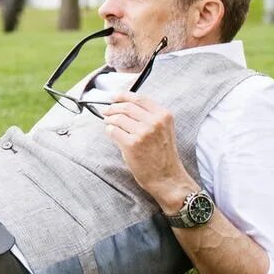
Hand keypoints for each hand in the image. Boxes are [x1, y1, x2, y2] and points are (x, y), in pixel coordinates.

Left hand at [100, 94, 194, 210]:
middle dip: (112, 108)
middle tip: (106, 111)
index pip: (139, 99)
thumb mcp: (163, 130)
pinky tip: (112, 135)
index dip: (123, 95)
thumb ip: (149, 116)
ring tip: (108, 124)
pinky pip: (112, 131)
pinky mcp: (132, 144)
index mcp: (164, 115)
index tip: (114, 97)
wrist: (167, 177)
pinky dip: (109, 131)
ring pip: (117, 118)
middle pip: (126, 107)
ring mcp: (143, 133)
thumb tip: (124, 105)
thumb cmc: (162, 155)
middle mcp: (155, 122)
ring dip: (109, 120)